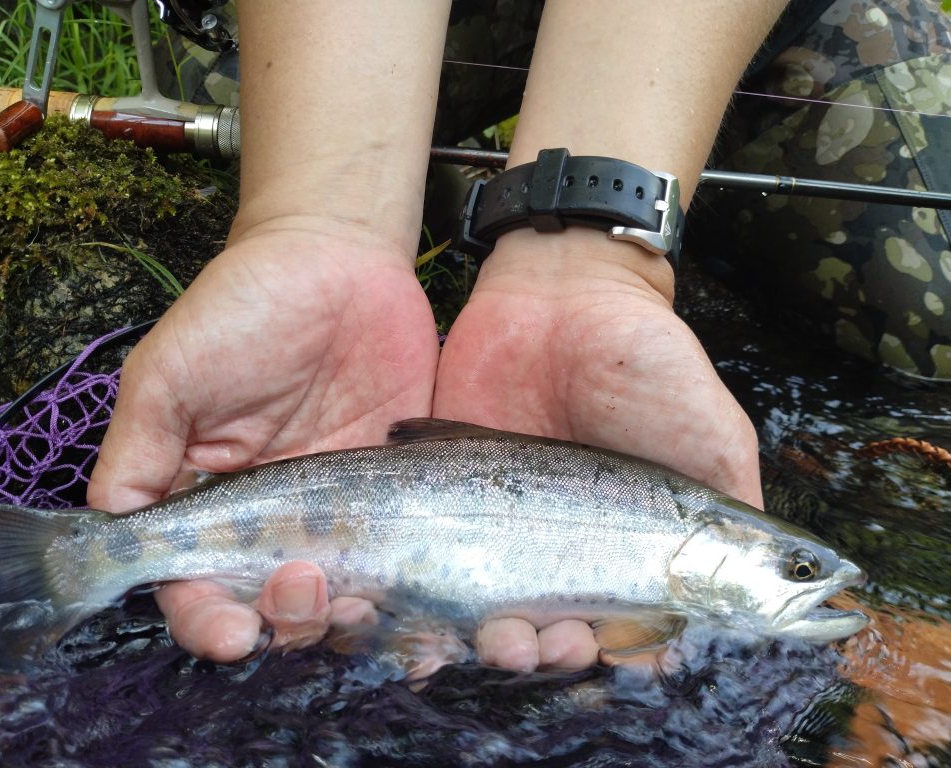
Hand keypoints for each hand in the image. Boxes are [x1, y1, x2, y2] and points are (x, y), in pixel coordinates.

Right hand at [87, 223, 438, 661]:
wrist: (338, 257)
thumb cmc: (242, 306)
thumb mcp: (170, 372)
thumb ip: (138, 453)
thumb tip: (111, 538)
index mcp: (205, 497)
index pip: (195, 583)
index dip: (206, 620)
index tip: (231, 634)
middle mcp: (271, 516)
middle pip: (269, 603)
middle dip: (283, 619)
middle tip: (304, 591)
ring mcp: (337, 508)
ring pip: (337, 594)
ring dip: (340, 617)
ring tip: (353, 599)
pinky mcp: (394, 490)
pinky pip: (399, 558)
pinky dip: (403, 595)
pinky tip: (413, 606)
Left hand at [432, 228, 762, 671]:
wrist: (561, 293)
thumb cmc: (648, 364)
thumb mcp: (712, 438)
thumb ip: (734, 517)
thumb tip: (757, 605)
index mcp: (619, 547)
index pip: (613, 629)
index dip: (608, 655)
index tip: (605, 657)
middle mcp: (556, 548)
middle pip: (542, 631)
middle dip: (544, 654)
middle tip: (543, 645)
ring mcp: (494, 526)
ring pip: (482, 611)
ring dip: (488, 641)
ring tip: (495, 638)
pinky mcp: (441, 496)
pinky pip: (424, 560)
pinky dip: (418, 605)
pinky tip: (421, 629)